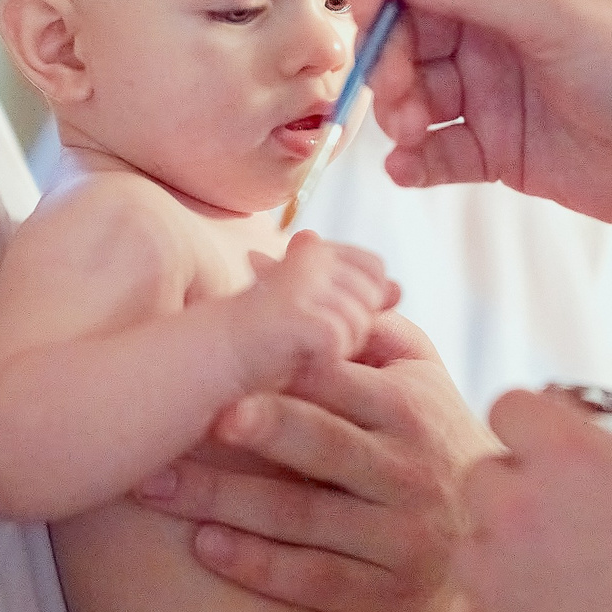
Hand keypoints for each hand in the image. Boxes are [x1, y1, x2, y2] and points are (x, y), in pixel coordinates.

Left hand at [134, 314, 493, 611]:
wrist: (503, 550)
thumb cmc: (430, 442)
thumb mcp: (414, 376)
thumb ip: (356, 317)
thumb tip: (293, 249)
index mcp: (408, 405)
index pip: (339, 378)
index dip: (284, 364)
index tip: (226, 350)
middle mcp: (409, 469)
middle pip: (323, 444)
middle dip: (262, 428)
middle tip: (201, 416)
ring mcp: (401, 538)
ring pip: (305, 516)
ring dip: (225, 501)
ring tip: (154, 483)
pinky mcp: (390, 598)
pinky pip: (315, 581)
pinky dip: (258, 565)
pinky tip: (204, 546)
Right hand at [230, 232, 396, 389]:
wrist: (211, 362)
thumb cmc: (264, 343)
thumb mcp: (317, 314)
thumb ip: (358, 297)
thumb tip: (400, 289)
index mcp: (314, 249)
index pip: (373, 269)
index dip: (363, 300)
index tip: (324, 323)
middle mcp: (309, 253)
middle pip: (372, 295)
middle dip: (353, 326)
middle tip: (305, 341)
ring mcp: (301, 279)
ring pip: (359, 319)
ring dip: (336, 347)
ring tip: (296, 350)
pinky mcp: (296, 310)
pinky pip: (338, 339)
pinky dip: (320, 360)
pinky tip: (295, 362)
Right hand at [355, 0, 611, 225]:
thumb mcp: (558, 11)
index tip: (370, 20)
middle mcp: (494, 22)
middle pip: (405, 28)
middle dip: (386, 59)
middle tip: (397, 96)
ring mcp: (492, 86)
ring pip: (412, 90)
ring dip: (396, 111)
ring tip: (411, 134)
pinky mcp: (497, 146)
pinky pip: (435, 149)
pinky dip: (413, 160)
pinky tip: (409, 169)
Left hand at [460, 391, 611, 611]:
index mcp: (570, 455)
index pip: (510, 407)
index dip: (532, 429)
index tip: (550, 451)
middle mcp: (518, 504)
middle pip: (482, 476)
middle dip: (514, 493)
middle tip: (560, 524)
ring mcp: (495, 573)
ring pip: (473, 545)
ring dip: (505, 556)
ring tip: (560, 586)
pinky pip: (485, 611)